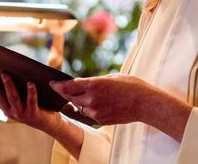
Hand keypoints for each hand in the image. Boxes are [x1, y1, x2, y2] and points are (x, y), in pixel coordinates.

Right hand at [0, 70, 62, 131]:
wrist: (48, 123)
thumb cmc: (32, 104)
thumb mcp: (18, 96)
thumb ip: (10, 84)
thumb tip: (2, 66)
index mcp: (3, 105)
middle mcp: (9, 110)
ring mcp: (21, 113)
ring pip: (13, 97)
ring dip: (8, 85)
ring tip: (5, 73)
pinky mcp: (33, 113)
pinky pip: (32, 101)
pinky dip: (31, 91)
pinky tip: (31, 83)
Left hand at [50, 74, 190, 141]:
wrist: (145, 103)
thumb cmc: (131, 86)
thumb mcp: (110, 77)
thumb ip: (93, 81)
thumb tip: (81, 83)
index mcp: (93, 85)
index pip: (69, 86)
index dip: (58, 85)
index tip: (52, 83)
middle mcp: (92, 99)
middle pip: (71, 97)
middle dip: (66, 93)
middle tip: (61, 88)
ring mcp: (97, 112)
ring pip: (80, 107)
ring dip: (79, 101)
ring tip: (84, 95)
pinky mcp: (102, 120)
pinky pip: (90, 114)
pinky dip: (89, 108)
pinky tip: (96, 103)